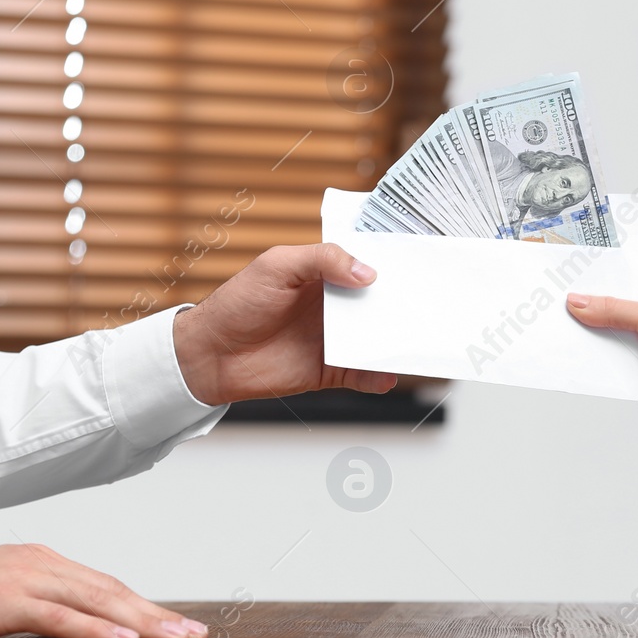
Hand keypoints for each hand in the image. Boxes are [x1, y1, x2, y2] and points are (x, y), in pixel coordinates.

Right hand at [0, 544, 209, 637]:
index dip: (144, 605)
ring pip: (97, 601)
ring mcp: (23, 578)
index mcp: (41, 560)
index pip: (105, 585)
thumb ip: (35, 605)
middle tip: (195, 634)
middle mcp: (40, 562)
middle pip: (112, 591)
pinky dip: (96, 629)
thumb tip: (70, 626)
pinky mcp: (3, 600)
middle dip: (157, 614)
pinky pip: (60, 616)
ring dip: (141, 622)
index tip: (177, 623)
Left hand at [173, 243, 397, 404]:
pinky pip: (362, 374)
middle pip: (379, 306)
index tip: (418, 267)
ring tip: (417, 344)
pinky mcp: (329, 370)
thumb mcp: (278, 265)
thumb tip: (367, 273)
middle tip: (427, 308)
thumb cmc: (237, 302)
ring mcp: (334, 339)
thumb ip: (323, 260)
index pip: (367, 268)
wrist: (210, 354)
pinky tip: (386, 375)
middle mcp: (335, 307)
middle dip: (402, 307)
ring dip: (395, 343)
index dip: (390, 268)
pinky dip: (377, 377)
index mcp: (326, 276)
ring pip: (376, 341)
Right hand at [566, 291, 637, 429]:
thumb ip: (614, 310)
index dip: (593, 293)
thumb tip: (578, 302)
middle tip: (554, 315)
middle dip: (585, 322)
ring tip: (559, 339)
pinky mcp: (637, 382)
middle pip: (606, 324)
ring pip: (606, 351)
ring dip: (590, 349)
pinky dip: (600, 373)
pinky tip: (578, 366)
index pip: (616, 295)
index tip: (565, 288)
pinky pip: (611, 376)